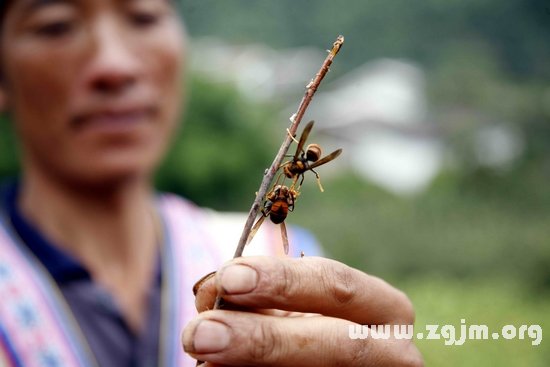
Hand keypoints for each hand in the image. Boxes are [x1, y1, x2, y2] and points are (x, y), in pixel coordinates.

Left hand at [182, 256, 422, 366]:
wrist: (325, 358)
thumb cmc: (307, 326)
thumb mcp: (290, 306)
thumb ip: (258, 297)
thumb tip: (211, 293)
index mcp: (383, 308)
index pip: (338, 286)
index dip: (283, 280)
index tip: (227, 276)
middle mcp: (393, 351)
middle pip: (337, 343)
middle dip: (264, 338)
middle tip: (201, 332)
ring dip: (252, 364)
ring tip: (201, 349)